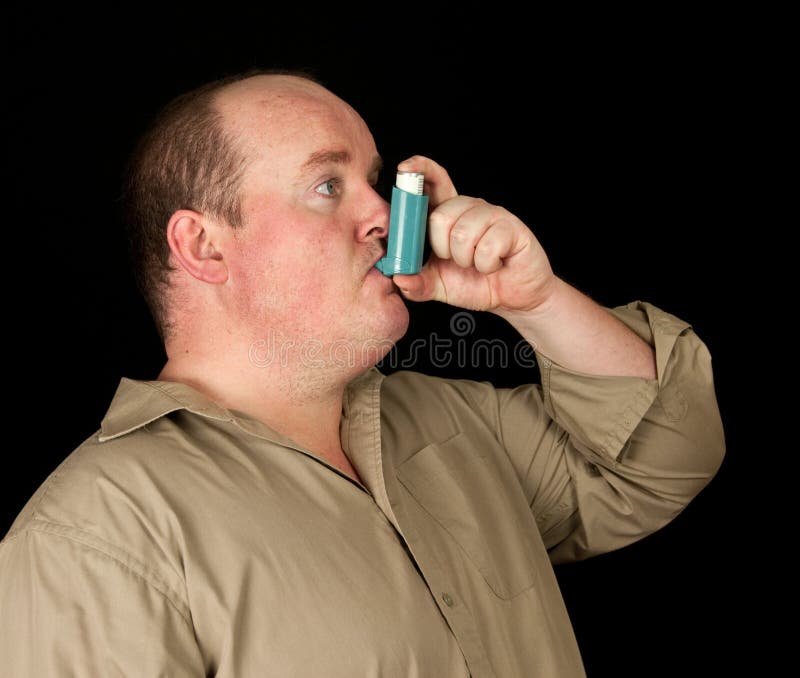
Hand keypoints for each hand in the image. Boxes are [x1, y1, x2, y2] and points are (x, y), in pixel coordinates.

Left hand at [392, 156, 555, 314]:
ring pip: (462, 233)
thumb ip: (417, 283)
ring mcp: (492, 215)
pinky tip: (495, 264)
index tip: (403, 168)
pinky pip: (487, 246)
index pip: (432, 182)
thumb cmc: (477, 284)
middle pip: (440, 217)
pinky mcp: (512, 227)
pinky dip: (487, 265)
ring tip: (478, 264)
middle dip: (443, 249)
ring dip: (467, 260)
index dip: (419, 171)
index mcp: (448, 215)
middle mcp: (468, 209)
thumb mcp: (439, 287)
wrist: (514, 297)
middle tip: (458, 260)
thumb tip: (398, 278)